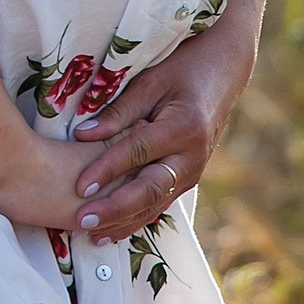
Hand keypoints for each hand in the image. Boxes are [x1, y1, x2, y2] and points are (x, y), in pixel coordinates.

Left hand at [69, 19, 256, 242]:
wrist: (223, 72)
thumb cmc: (183, 68)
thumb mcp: (150, 81)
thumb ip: (118, 110)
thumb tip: (82, 135)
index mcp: (183, 127)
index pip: (138, 153)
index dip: (107, 170)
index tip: (79, 187)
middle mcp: (192, 156)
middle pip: (150, 189)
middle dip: (115, 208)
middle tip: (83, 219)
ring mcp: (193, 171)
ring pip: (155, 204)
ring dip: (123, 221)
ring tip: (91, 234)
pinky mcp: (188, 178)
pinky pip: (161, 203)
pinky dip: (137, 218)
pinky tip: (113, 230)